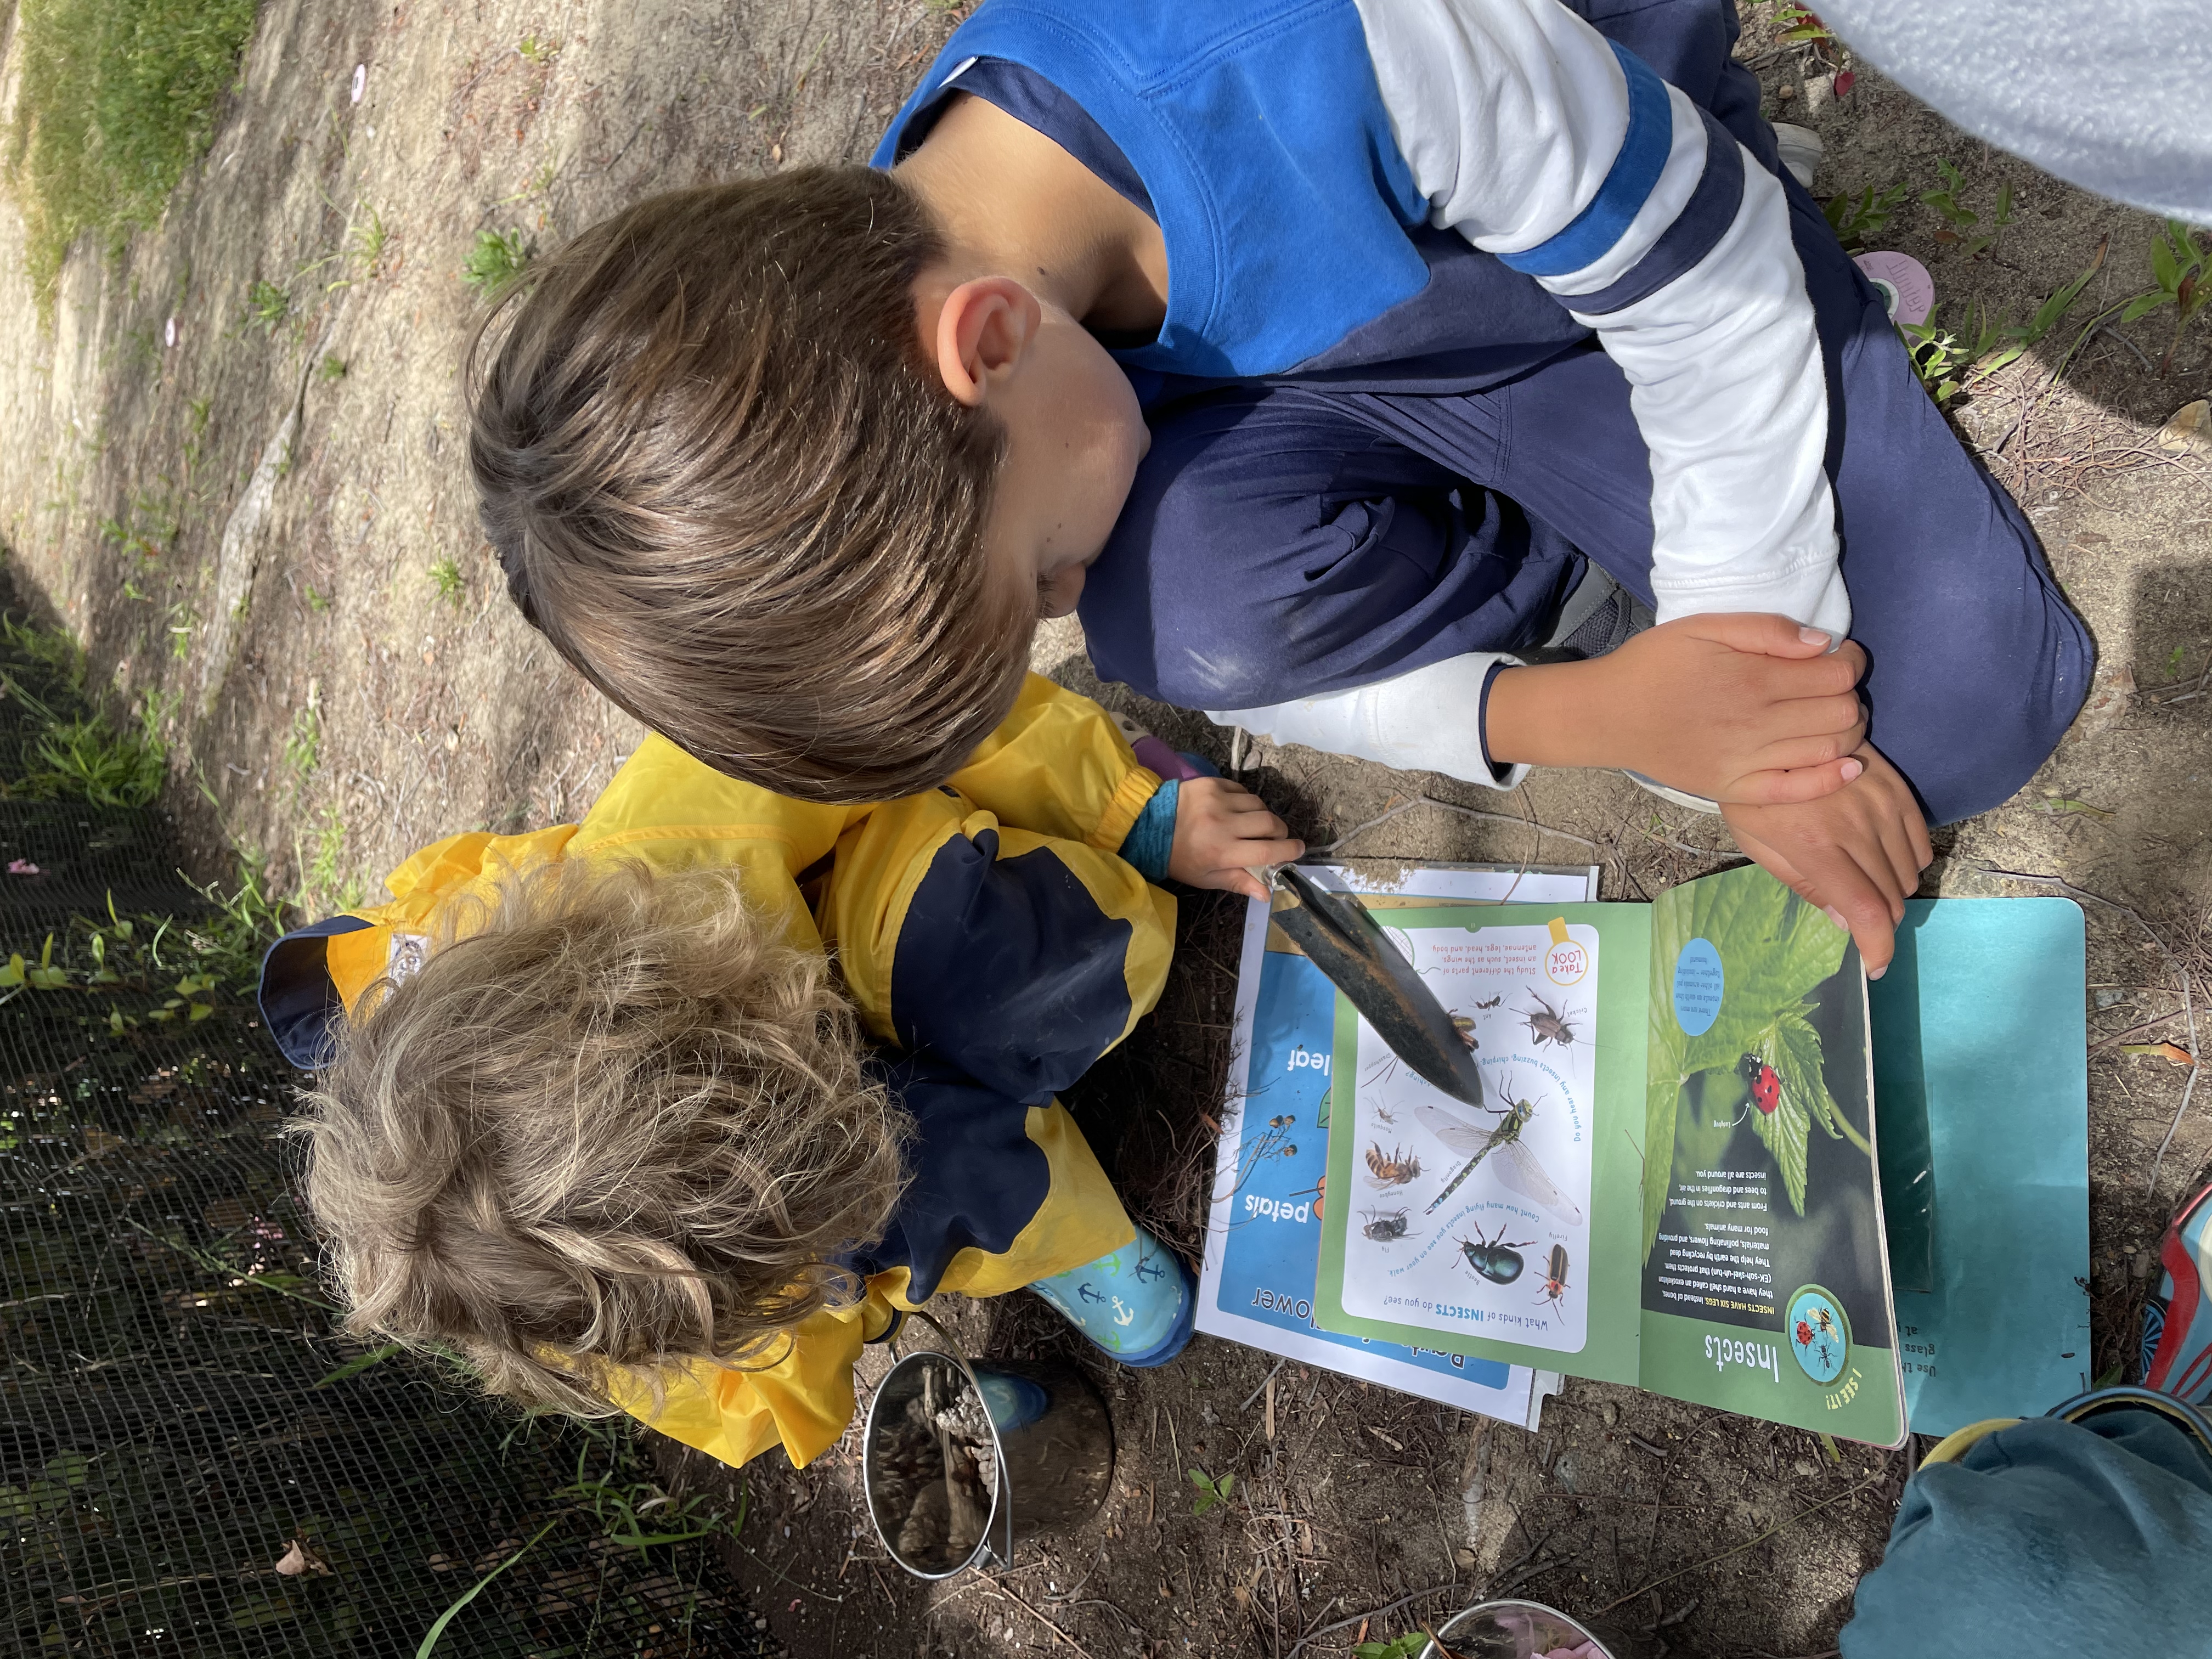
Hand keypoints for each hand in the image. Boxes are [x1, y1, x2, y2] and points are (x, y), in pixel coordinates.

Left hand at [1167, 777, 1303, 899]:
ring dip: (1262, 816)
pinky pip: (1242, 791)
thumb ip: (1238, 882)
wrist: (1148, 826)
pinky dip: (1245, 801)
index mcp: (1221, 852)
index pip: (1268, 850)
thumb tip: (1268, 893)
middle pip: (1270, 823)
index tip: (1298, 850)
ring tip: (1252, 824)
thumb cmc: (1179, 858)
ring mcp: (1217, 800)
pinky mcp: (1211, 783)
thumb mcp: (1206, 878)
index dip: (1289, 851)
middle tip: (1275, 838)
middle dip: (1279, 832)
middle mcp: (1222, 824)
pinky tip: (1236, 810)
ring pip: (1259, 804)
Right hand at [1485, 613, 1868, 804]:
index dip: (1851, 661)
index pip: (1837, 674)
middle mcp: (1758, 723)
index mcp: (1753, 678)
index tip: (1839, 654)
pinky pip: (1797, 790)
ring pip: (1831, 750)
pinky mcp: (1736, 789)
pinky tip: (1847, 765)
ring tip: (1831, 717)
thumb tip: (1820, 643)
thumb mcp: (1703, 626)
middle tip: (1832, 686)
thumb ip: (1764, 629)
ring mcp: (1748, 762)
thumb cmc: (1654, 664)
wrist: (1607, 715)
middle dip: (1851, 695)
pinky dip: (1832, 779)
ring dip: (1848, 731)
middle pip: (1842, 713)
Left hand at [1721, 747, 1933, 976]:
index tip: (1876, 964)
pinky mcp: (1897, 788)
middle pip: (1893, 897)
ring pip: (1910, 873)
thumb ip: (1801, 883)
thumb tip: (1845, 923)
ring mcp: (1881, 805)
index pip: (1867, 910)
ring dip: (1892, 891)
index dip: (1879, 946)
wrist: (1773, 726)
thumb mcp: (1756, 841)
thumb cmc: (1752, 789)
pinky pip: (1921, 843)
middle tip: (1857, 918)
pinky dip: (1907, 861)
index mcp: (1814, 846)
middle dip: (1878, 921)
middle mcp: (1855, 827)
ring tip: (1864, 882)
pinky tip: (1880, 856)